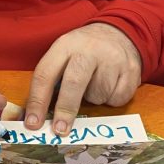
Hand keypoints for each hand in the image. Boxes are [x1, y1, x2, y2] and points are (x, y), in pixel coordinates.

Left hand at [23, 23, 141, 135]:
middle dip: (65, 109)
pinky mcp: (131, 70)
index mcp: (65, 45)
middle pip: (74, 83)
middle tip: (60, 130)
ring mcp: (112, 59)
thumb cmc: (84, 51)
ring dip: (93, 98)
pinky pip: (117, 99)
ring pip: (97, 95)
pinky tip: (111, 84)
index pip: (46, 74)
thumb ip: (52, 79)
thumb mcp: (64, 53)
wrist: (119, 33)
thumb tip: (37, 117)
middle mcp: (88, 49)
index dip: (37, 101)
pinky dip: (111, 99)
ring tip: (95, 83)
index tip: (33, 124)